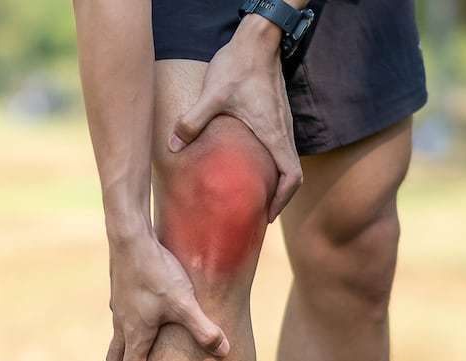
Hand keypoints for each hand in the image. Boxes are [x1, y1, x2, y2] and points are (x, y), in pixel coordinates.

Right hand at [106, 229, 229, 360]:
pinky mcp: (121, 293)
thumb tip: (224, 350)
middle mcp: (124, 326)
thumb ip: (204, 329)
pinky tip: (146, 318)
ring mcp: (120, 309)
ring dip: (126, 354)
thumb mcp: (184, 303)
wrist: (130, 238)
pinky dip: (131, 330)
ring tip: (140, 358)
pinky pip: (123, 320)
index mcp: (136, 335)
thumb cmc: (156, 271)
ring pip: (118, 341)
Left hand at [167, 17, 301, 222]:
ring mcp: (282, 124)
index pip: (292, 176)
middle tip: (257, 215)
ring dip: (275, 182)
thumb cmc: (239, 65)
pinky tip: (249, 169)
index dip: (283, 199)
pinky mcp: (276, 116)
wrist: (257, 39)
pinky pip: (280, 149)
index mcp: (274, 133)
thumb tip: (173, 145)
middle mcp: (283, 131)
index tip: (267, 214)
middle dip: (278, 198)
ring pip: (286, 162)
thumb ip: (193, 121)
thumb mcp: (213, 94)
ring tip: (253, 198)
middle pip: (291, 175)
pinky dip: (271, 165)